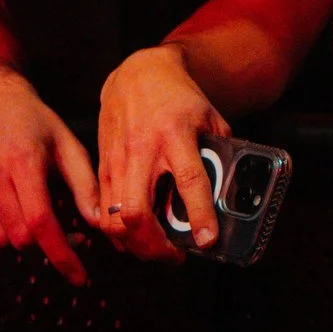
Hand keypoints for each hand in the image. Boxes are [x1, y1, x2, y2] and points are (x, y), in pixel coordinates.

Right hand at [0, 70, 103, 284]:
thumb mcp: (67, 145)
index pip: (41, 222)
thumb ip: (84, 185)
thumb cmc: (35, 123)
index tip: (78, 276)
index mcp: (24, 162)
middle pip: (19, 237)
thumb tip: (99, 222)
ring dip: (17, 240)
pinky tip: (4, 214)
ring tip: (29, 215)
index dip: (61, 254)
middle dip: (44, 244)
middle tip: (60, 231)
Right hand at [95, 45, 230, 259]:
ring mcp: (118, 160)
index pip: (189, 180)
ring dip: (135, 245)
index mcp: (176, 133)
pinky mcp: (102, 167)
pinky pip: (102, 211)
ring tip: (157, 250)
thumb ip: (220, 150)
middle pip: (137, 210)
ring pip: (114, 218)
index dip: (199, 213)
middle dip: (154, 246)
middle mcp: (143, 150)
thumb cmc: (179, 97)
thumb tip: (230, 188)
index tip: (207, 240)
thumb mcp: (209, 116)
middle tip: (175, 256)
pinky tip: (135, 238)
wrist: (138, 75)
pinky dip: (117, 233)